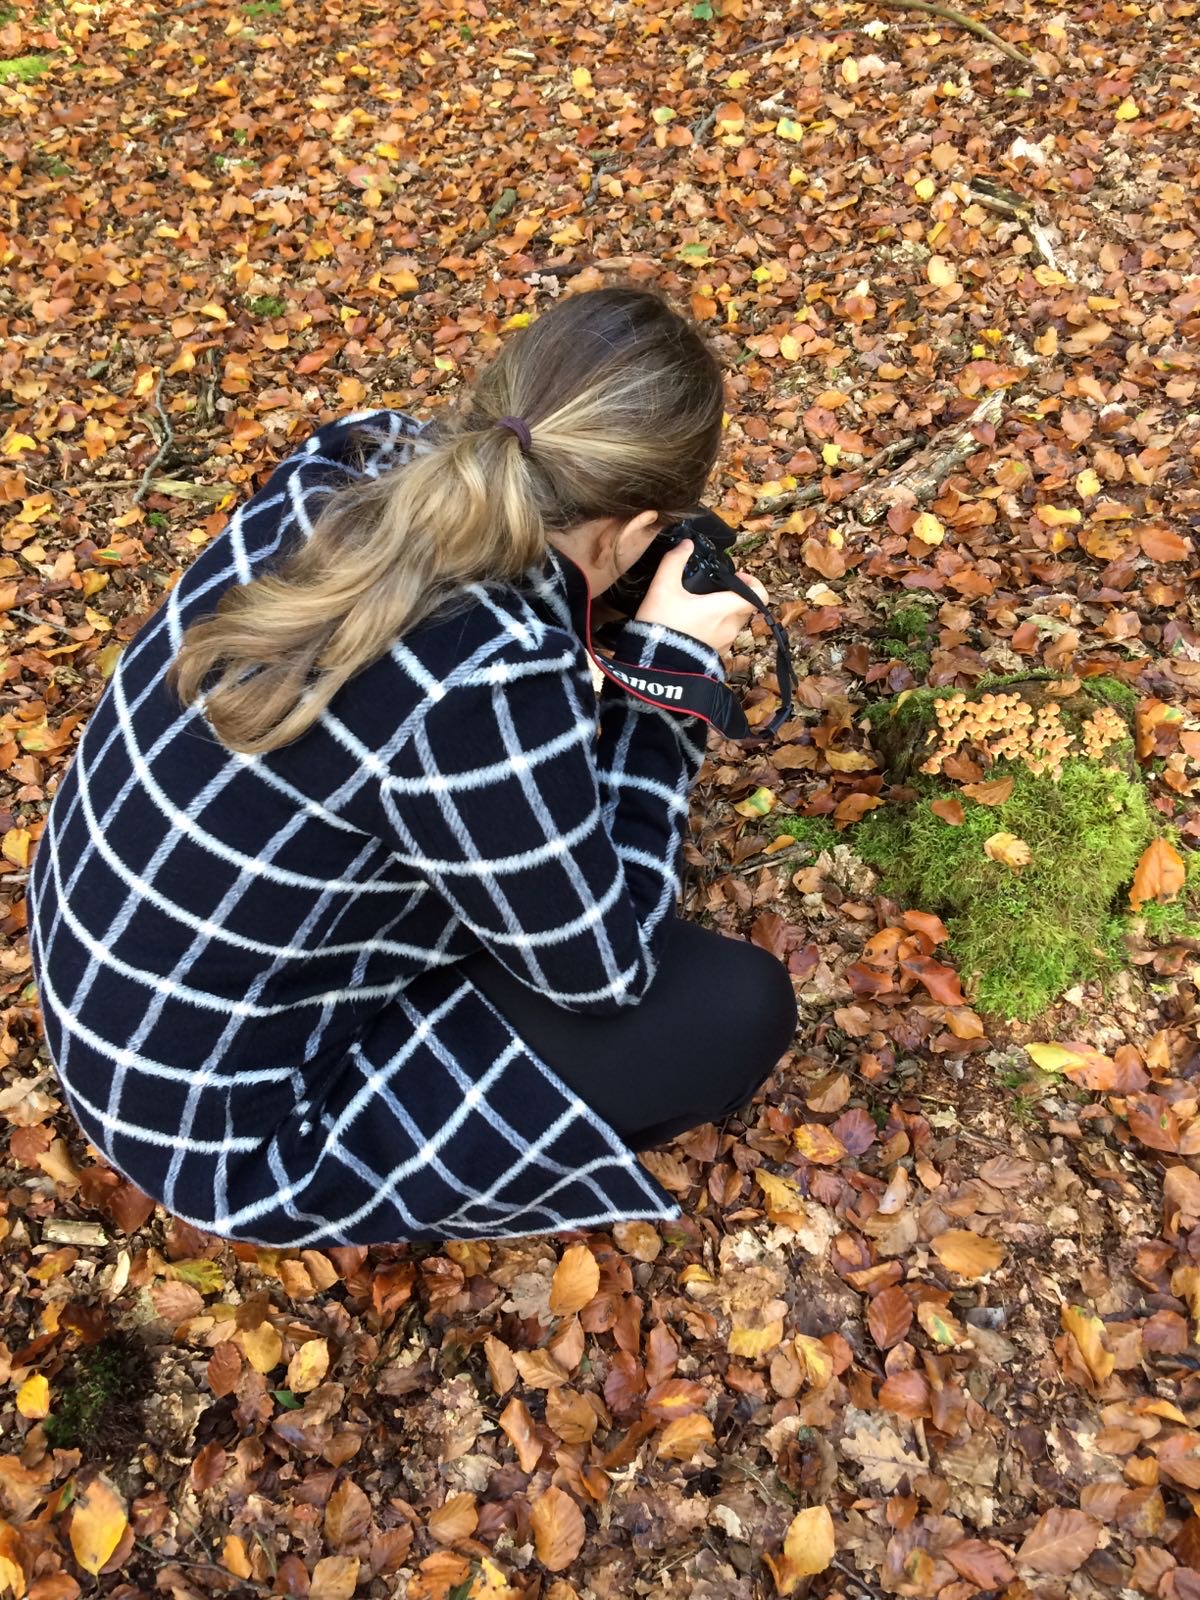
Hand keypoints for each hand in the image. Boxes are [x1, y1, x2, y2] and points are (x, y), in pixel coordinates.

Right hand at [633, 540, 768, 654]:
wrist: (654, 665)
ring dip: (724, 612)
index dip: (753, 582)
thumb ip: (674, 561)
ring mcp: (724, 644)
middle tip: (714, 589)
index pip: (758, 595)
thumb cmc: (662, 624)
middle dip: (735, 596)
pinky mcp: (715, 656)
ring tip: (699, 607)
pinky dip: (715, 628)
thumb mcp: (662, 588)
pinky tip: (693, 625)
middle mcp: (729, 627)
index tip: (736, 578)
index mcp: (723, 609)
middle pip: (745, 607)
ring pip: (734, 622)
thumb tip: (686, 544)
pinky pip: (723, 638)